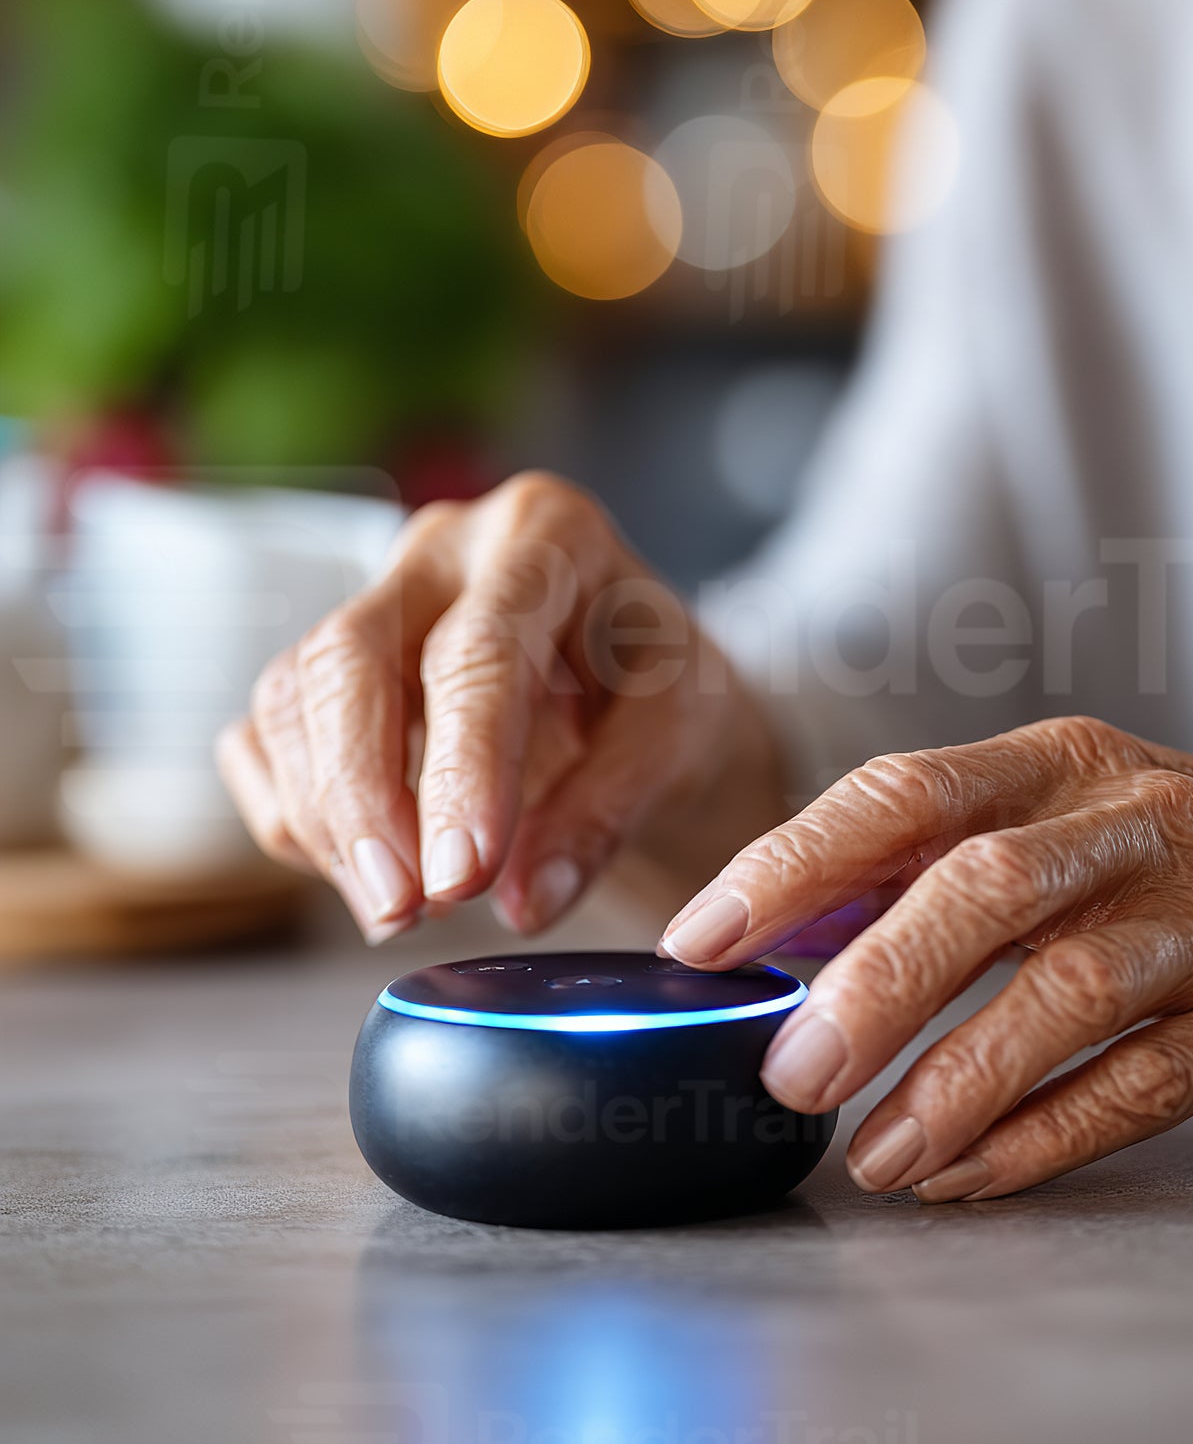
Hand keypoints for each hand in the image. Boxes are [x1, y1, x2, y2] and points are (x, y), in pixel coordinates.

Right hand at [217, 474, 779, 943]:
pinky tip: (360, 871)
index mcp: (546, 534)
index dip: (460, 768)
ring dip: (326, 820)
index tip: (461, 877)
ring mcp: (372, 596)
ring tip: (396, 909)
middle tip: (402, 909)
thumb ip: (607, 811)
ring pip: (293, 696)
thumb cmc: (656, 689)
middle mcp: (445, 548)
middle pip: (351, 656)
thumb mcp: (677, 737)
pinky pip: (265, 735)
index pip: (480, 650)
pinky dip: (295, 817)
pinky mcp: (325, 662)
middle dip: (362, 798)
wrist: (633, 679)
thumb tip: (525, 900)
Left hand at [659, 717, 1192, 1201]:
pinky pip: (1144, 1084)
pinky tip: (968, 1176)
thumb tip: (782, 934)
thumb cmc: (1185, 852)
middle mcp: (1131, 820)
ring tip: (869, 1154)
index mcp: (1057, 762)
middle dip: (869, 985)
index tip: (702, 936)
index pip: (903, 793)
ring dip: (953, 1080)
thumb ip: (934, 864)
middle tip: (784, 1071)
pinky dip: (1045, 1137)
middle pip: (981, 888)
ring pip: (1066, 991)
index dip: (794, 864)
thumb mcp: (1068, 815)